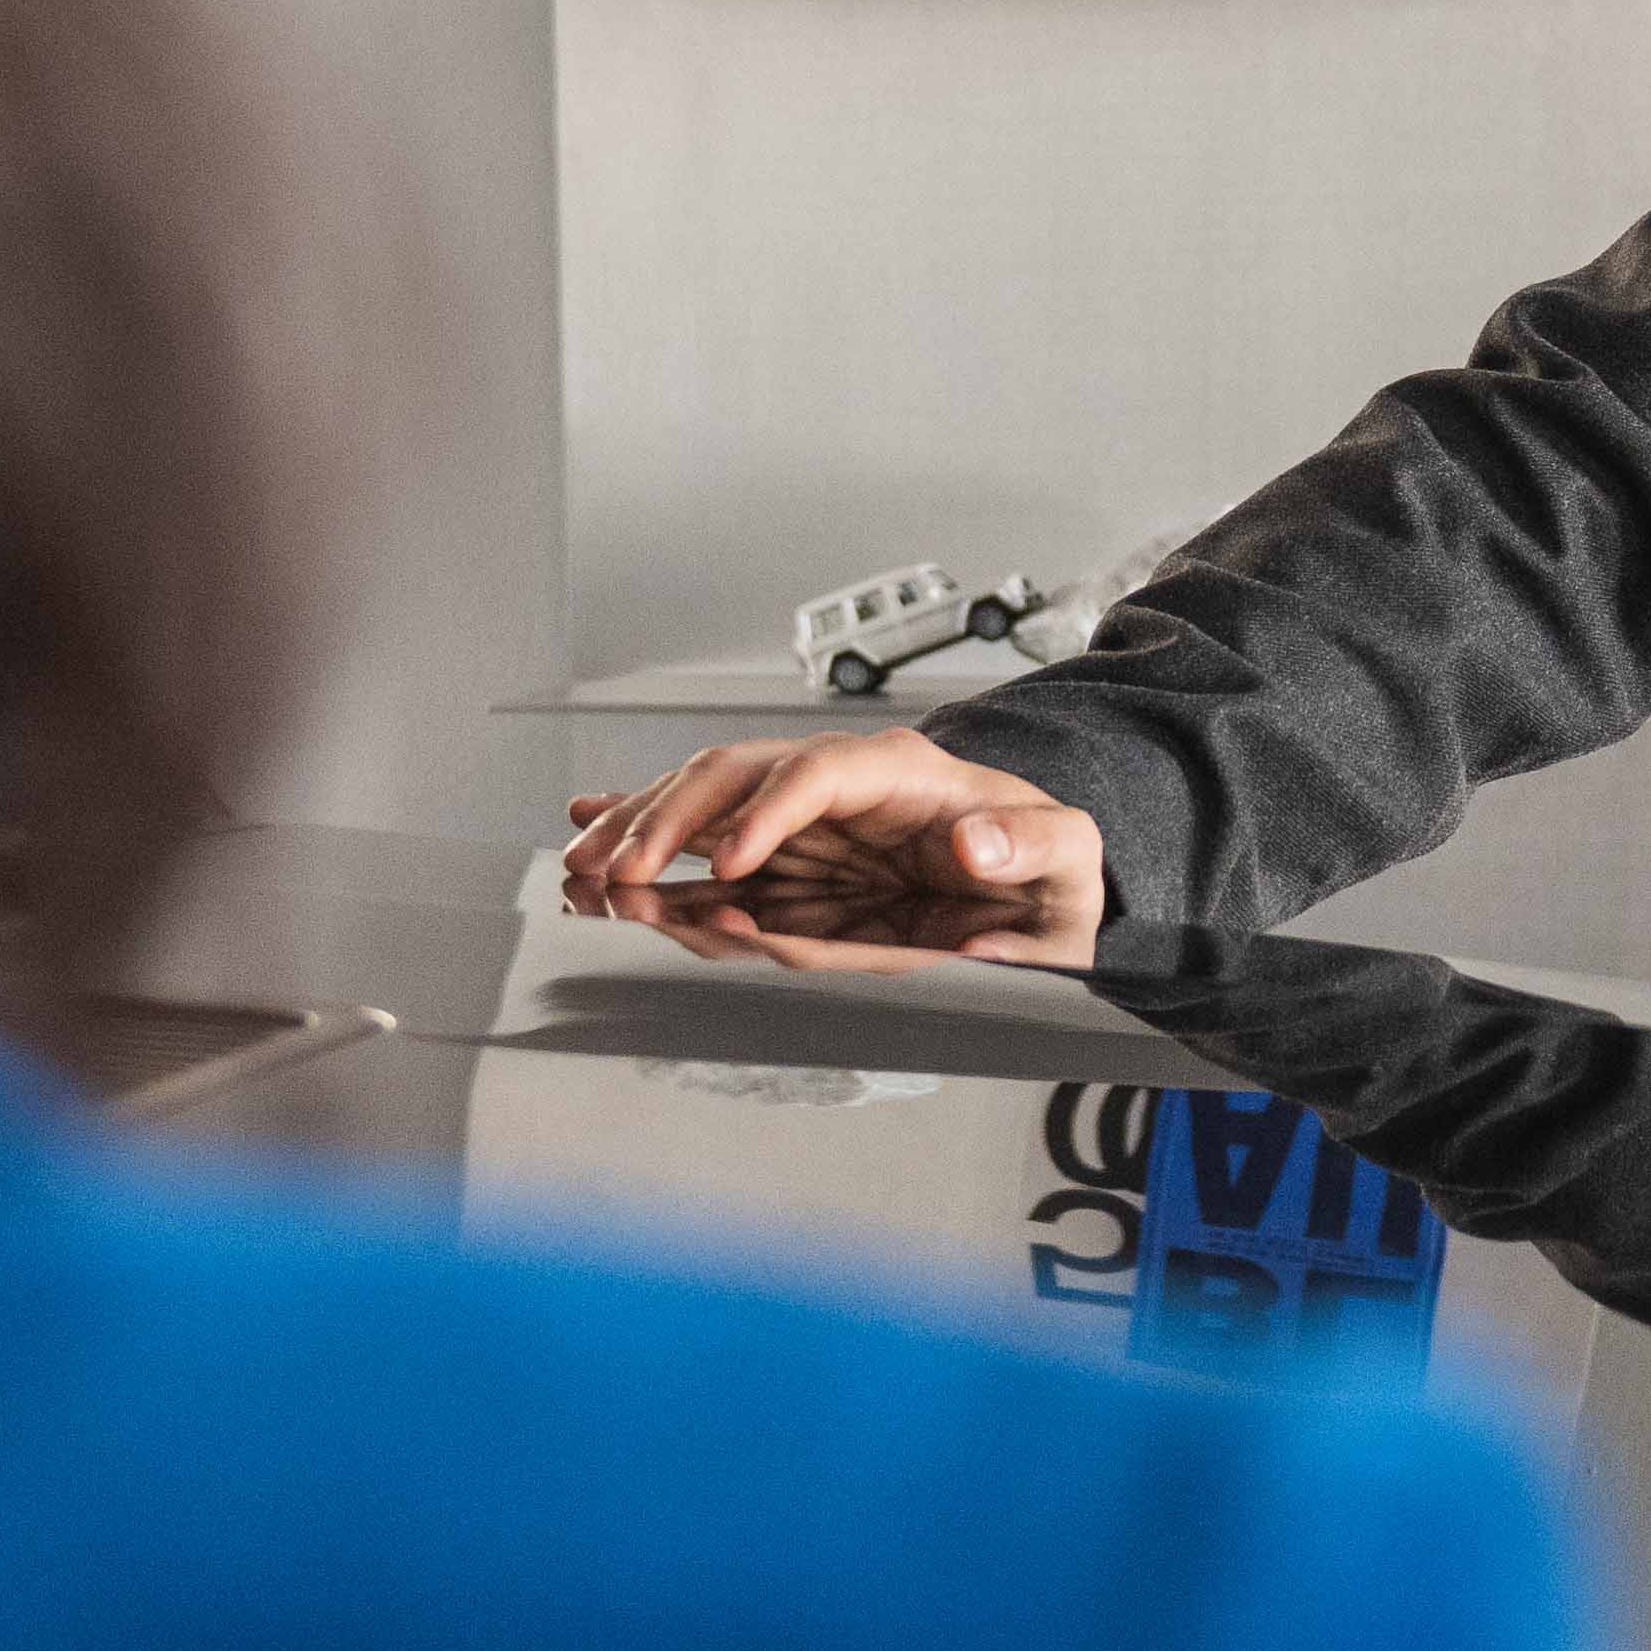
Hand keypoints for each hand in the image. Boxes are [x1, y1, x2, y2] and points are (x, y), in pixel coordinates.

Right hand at [560, 727, 1104, 911]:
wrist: (1037, 879)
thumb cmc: (1050, 865)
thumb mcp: (1069, 857)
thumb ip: (1031, 845)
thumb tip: (974, 842)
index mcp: (905, 773)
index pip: (820, 771)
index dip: (772, 812)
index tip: (738, 861)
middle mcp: (839, 784)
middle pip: (738, 774)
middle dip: (672, 817)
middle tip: (623, 869)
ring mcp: (804, 818)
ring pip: (703, 803)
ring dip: (639, 830)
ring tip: (582, 865)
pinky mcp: (785, 853)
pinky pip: (703, 839)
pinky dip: (646, 836)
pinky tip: (588, 833)